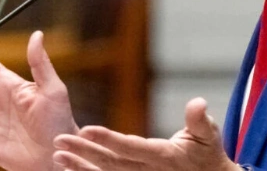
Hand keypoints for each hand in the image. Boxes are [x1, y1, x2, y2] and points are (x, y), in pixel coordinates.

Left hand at [52, 97, 238, 170]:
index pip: (131, 147)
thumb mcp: (209, 135)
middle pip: (110, 162)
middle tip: (59, 141)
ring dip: (79, 166)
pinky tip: (69, 169)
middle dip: (83, 152)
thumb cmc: (207, 153)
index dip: (108, 139)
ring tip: (57, 156)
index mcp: (162, 156)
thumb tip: (198, 102)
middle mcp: (147, 170)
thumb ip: (199, 120)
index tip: (86, 130)